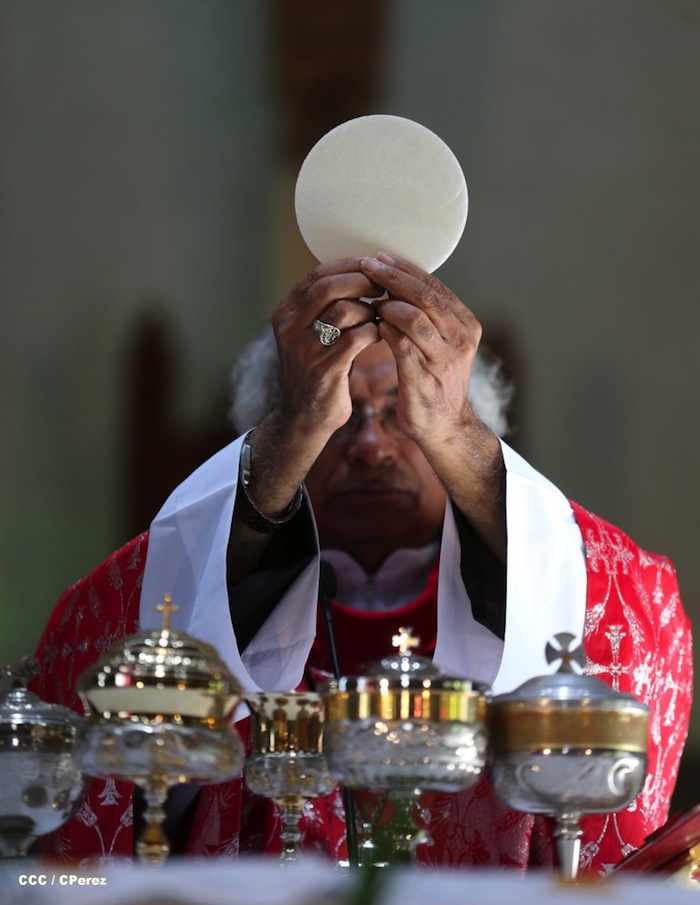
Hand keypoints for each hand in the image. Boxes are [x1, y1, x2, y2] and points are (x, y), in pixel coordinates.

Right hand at [272, 258, 381, 441]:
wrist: (303, 418)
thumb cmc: (316, 370)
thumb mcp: (309, 334)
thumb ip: (325, 307)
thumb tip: (361, 273)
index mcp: (285, 314)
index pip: (315, 275)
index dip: (346, 266)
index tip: (371, 266)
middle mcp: (290, 328)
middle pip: (328, 287)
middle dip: (361, 281)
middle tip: (383, 287)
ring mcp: (305, 349)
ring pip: (344, 310)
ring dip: (370, 309)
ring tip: (381, 315)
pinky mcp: (324, 370)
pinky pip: (357, 338)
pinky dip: (375, 330)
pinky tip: (381, 334)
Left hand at [360, 253, 481, 446]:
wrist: (445, 428)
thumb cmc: (436, 382)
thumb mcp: (442, 345)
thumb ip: (430, 317)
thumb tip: (399, 282)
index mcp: (467, 325)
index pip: (436, 287)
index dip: (407, 269)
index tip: (382, 257)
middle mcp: (461, 339)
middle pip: (427, 296)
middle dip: (394, 277)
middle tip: (369, 264)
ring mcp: (445, 359)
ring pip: (415, 317)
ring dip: (387, 301)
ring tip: (366, 293)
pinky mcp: (425, 378)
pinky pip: (401, 344)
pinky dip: (383, 328)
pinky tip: (369, 321)